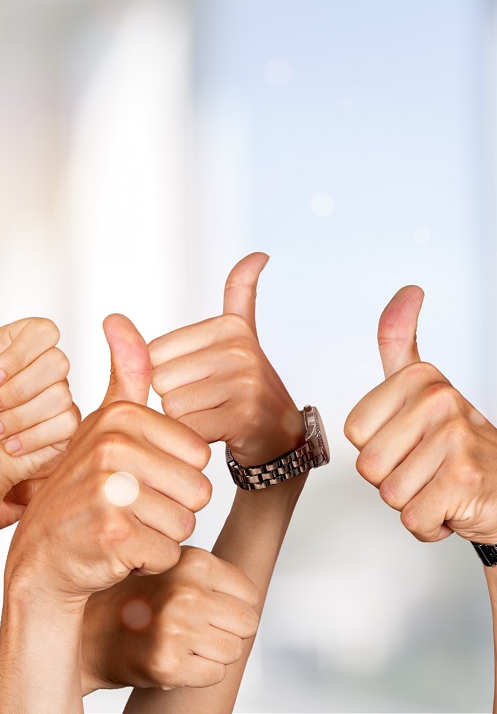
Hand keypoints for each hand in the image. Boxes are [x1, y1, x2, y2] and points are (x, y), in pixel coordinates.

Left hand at [0, 265, 77, 521]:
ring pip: (62, 396)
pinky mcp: (59, 434)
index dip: (17, 357)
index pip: (45, 331)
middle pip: (58, 364)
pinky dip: (32, 440)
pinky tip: (8, 449)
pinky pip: (66, 425)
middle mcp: (33, 373)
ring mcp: (49, 403)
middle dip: (15, 392)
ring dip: (19, 419)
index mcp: (10, 349)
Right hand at [3, 314, 212, 607]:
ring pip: (185, 523)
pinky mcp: (114, 533)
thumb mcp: (101, 427)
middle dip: (172, 509)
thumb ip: (123, 376)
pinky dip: (148, 561)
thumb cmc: (80, 491)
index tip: (137, 479)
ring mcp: (111, 491)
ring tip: (124, 528)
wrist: (42, 556)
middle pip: (198, 490)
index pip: (198, 455)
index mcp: (120, 419)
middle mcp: (114, 449)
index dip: (175, 476)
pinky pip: (168, 552)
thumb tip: (118, 319)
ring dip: (160, 536)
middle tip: (130, 510)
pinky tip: (117, 552)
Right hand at [81, 547, 258, 691]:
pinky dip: (198, 673)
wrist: (94, 633)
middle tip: (193, 626)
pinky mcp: (168, 663)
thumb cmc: (139, 602)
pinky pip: (215, 675)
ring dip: (211, 652)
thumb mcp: (174, 568)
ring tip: (180, 641)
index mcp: (191, 561)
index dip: (229, 604)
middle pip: (247, 623)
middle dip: (226, 630)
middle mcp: (185, 592)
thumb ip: (213, 575)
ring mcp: (176, 628)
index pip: (249, 595)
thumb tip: (254, 598)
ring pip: (233, 651)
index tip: (202, 605)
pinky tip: (174, 657)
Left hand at [149, 254, 302, 465]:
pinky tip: (219, 434)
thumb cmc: (246, 388)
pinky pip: (186, 428)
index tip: (202, 380)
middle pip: (159, 379)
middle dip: (175, 399)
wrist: (281, 439)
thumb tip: (258, 255)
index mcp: (228, 327)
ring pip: (171, 406)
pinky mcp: (243, 415)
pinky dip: (192, 439)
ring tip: (215, 417)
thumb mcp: (240, 337)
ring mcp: (244, 382)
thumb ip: (240, 294)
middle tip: (209, 402)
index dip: (167, 375)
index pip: (152, 353)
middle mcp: (239, 349)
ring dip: (184, 421)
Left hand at [344, 286, 496, 542]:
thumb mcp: (425, 389)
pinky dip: (428, 524)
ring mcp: (454, 441)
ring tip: (440, 484)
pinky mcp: (464, 481)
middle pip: (368, 464)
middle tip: (427, 467)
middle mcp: (441, 403)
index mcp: (422, 380)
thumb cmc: (460, 446)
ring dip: (411, 500)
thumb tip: (407, 293)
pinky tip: (451, 506)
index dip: (376, 446)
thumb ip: (401, 342)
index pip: (355, 429)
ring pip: (388, 492)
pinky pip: (413, 517)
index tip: (409, 438)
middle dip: (391, 477)